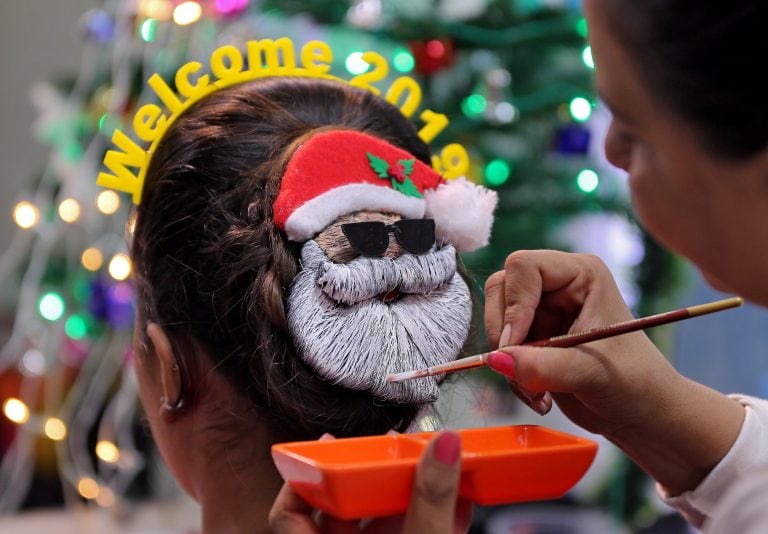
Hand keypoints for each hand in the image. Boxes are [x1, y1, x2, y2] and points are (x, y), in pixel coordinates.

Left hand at [269, 431, 471, 532]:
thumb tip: (443, 445)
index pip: (288, 515)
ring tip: (442, 465)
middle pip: (346, 510)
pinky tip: (462, 504)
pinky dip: (437, 521)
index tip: (327, 445)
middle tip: (399, 448)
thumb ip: (430, 505)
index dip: (303, 478)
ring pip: (386, 525)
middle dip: (378, 476)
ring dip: (416, 495)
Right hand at [483, 249, 744, 494]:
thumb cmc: (634, 383)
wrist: (641, 415)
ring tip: (538, 390)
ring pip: (496, 321)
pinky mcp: (531, 337)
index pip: (524, 267)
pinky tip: (539, 394)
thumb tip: (495, 359)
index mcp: (581, 274)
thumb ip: (543, 366)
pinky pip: (500, 348)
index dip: (514, 303)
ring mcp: (541, 311)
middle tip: (522, 370)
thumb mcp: (591, 373)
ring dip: (507, 361)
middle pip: (501, 289)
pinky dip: (510, 374)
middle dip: (506, 336)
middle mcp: (557, 285)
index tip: (515, 343)